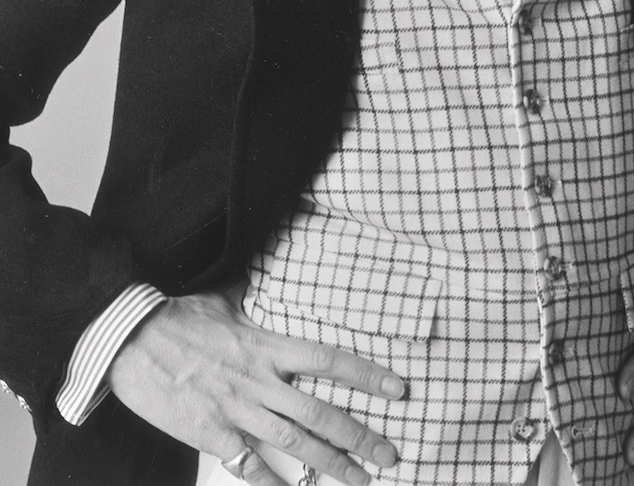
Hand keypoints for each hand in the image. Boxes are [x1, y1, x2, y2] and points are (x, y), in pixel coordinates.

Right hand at [107, 286, 404, 485]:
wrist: (130, 338)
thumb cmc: (175, 316)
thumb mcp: (222, 298)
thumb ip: (250, 296)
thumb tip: (262, 274)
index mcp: (266, 344)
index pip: (328, 359)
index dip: (365, 374)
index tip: (396, 387)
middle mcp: (260, 380)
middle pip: (321, 411)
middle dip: (360, 434)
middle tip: (391, 453)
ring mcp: (237, 410)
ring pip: (295, 442)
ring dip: (331, 464)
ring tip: (362, 480)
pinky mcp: (212, 434)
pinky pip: (250, 466)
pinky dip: (275, 485)